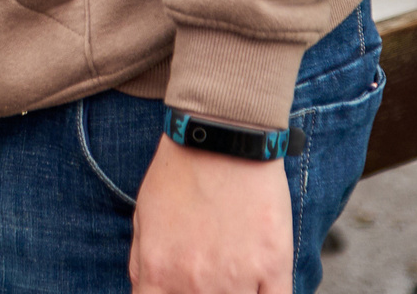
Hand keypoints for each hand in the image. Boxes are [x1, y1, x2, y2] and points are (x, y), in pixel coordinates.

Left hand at [130, 137, 290, 292]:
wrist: (220, 136)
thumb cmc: (179, 171)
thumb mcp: (143, 216)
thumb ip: (142, 262)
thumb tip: (147, 290)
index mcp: (159, 271)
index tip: (178, 288)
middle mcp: (195, 283)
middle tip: (207, 277)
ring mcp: (236, 277)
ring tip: (231, 274)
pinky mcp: (274, 266)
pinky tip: (258, 285)